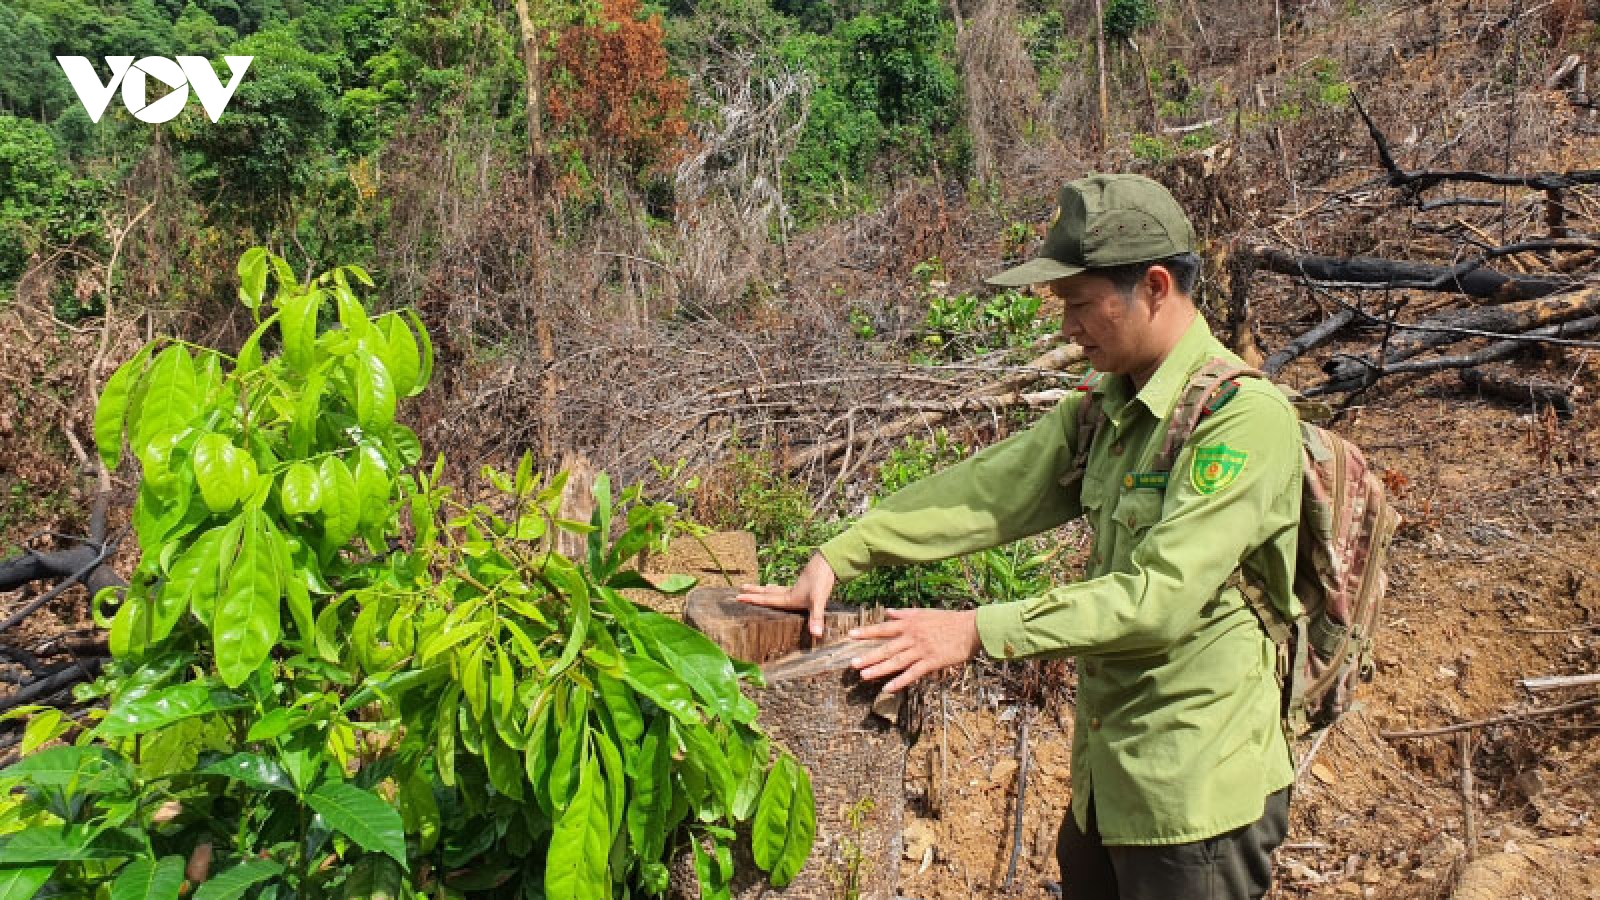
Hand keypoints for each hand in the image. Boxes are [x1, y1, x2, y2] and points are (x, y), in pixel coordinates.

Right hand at [736, 552, 836, 637]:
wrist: (828, 563)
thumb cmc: (821, 582)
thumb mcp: (819, 601)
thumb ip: (816, 618)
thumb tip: (816, 634)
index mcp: (788, 598)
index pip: (766, 599)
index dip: (752, 599)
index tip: (738, 597)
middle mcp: (789, 593)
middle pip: (768, 593)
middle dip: (754, 592)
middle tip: (741, 589)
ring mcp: (796, 588)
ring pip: (776, 590)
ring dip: (766, 590)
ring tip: (760, 588)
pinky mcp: (803, 586)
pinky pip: (786, 589)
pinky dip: (780, 589)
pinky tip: (783, 590)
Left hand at [847, 608, 981, 693]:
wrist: (971, 628)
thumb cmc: (948, 619)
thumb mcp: (925, 612)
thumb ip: (904, 613)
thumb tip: (887, 612)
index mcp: (910, 624)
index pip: (883, 628)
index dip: (866, 632)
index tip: (850, 636)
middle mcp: (912, 637)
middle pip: (887, 648)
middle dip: (868, 656)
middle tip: (852, 664)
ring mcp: (921, 650)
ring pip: (896, 662)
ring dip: (879, 669)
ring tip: (863, 676)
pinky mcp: (931, 662)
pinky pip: (913, 673)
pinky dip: (900, 681)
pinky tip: (888, 689)